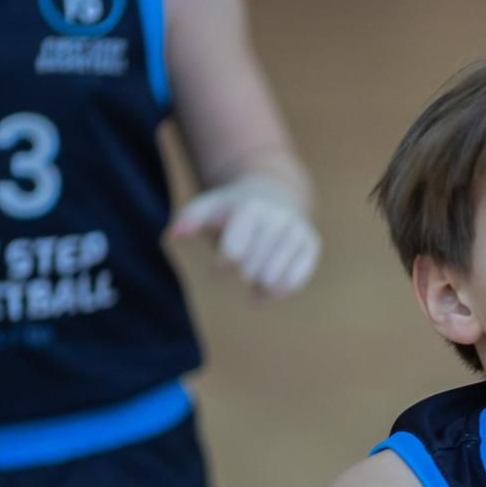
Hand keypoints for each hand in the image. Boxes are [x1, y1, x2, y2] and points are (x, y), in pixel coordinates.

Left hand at [166, 180, 319, 297]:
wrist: (275, 193)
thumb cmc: (233, 207)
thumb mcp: (209, 205)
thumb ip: (190, 219)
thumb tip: (174, 235)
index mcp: (251, 208)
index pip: (235, 250)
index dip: (223, 265)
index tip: (217, 270)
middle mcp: (278, 217)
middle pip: (257, 265)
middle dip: (246, 274)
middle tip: (241, 274)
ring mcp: (298, 230)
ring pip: (279, 274)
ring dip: (262, 287)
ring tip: (252, 289)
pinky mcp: (311, 244)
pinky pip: (298, 278)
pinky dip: (279, 291)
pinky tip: (263, 294)